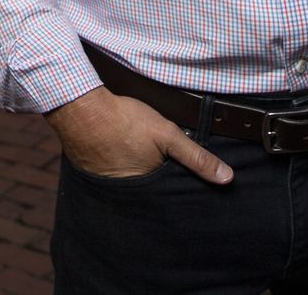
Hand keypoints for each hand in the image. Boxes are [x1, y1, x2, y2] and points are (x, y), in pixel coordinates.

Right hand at [44, 86, 232, 184]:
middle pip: (152, 197)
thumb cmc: (124, 121)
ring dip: (140, 180)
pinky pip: (114, 180)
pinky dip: (122, 171)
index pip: (172, 200)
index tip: (188, 186)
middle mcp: (128, 195)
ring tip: (144, 163)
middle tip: (163, 171)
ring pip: (134, 188)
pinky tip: (124, 157)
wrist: (81, 109)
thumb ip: (197, 157)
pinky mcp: (94, 176)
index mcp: (148, 191)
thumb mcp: (167, 134)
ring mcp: (108, 187)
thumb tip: (227, 178)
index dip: (180, 193)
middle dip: (161, 190)